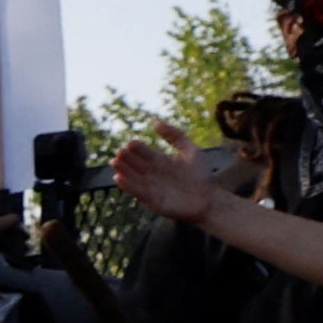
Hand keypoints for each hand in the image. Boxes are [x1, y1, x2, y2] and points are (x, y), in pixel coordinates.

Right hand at [101, 122, 233, 221]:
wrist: (208, 199)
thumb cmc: (200, 176)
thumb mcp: (190, 151)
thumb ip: (175, 136)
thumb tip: (155, 122)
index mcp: (158, 161)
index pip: (142, 152)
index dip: (136, 147)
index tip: (131, 143)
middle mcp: (151, 173)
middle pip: (134, 164)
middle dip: (126, 158)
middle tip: (119, 152)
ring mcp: (149, 187)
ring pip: (132, 177)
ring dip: (122, 170)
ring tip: (115, 162)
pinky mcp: (150, 200)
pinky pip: (136, 192)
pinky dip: (127, 186)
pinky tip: (118, 178)